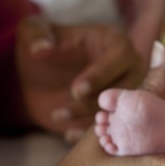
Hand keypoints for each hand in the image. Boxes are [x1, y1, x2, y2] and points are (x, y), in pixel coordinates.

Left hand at [16, 16, 144, 141]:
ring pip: (119, 110)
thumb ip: (35, 36)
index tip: (76, 90)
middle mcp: (130, 67)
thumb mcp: (34, 32)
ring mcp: (127, 92)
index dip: (100, 75)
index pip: (121, 57)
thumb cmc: (46, 45)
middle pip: (124, 89)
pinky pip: (112, 125)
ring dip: (88, 120)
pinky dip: (91, 132)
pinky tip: (68, 133)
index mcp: (116, 42)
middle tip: (61, 111)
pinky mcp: (117, 112)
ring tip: (57, 118)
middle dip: (93, 103)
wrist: (46, 74)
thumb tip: (41, 49)